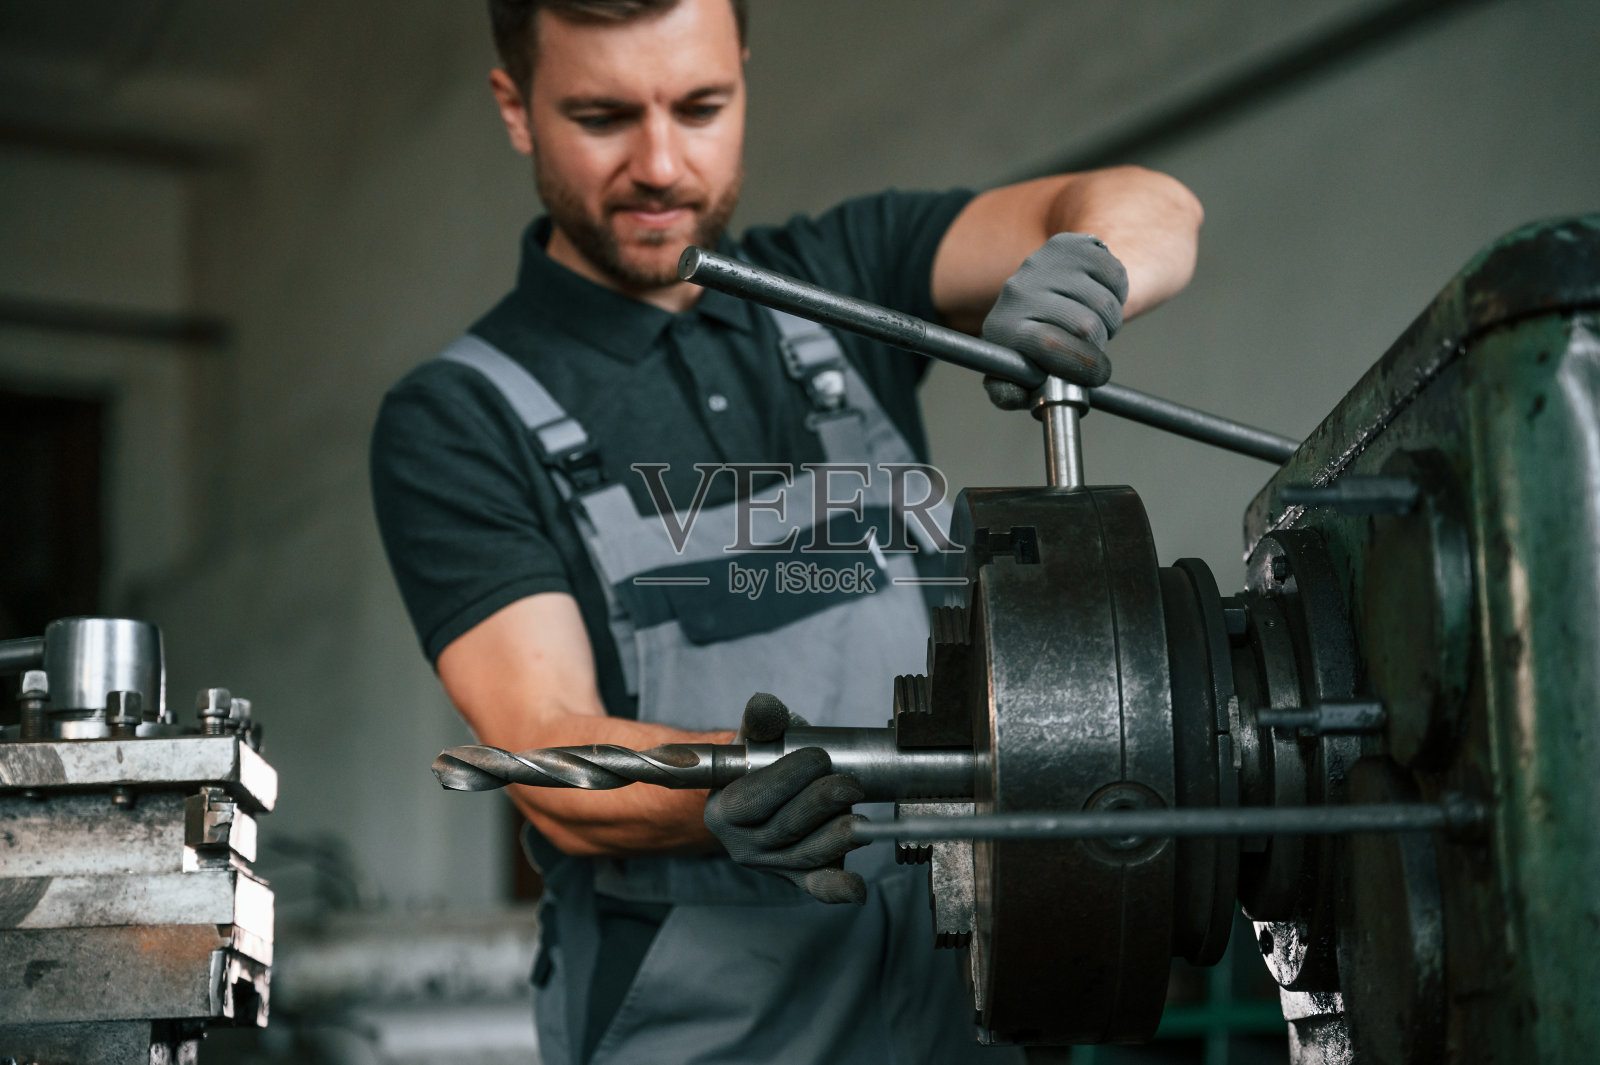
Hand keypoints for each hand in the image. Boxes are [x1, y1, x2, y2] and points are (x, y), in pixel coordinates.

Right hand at [703, 693, 867, 903]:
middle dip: (822, 803)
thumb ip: (762, 723)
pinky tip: (857, 888)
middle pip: (785, 830)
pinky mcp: (800, 878)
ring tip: (859, 813)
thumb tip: (764, 704)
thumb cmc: (763, 763)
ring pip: (807, 856)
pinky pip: (817, 887)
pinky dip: (838, 889)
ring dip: (838, 835)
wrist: (769, 791)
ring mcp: (772, 866)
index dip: (789, 779)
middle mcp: (743, 846)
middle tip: (849, 781)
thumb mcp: (757, 739)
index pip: (753, 801)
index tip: (819, 756)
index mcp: (723, 812)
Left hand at [980, 232, 1129, 408]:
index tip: (1096, 375)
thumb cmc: (1033, 345)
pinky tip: (1099, 297)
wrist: (1046, 291)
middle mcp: (1017, 290)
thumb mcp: (1016, 374)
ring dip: (1110, 322)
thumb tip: (1013, 395)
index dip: (1082, 365)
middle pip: (1085, 326)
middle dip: (1098, 346)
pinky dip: (1118, 293)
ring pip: (1104, 303)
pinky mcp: (1069, 244)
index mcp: (1002, 328)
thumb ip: (1009, 393)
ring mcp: (1043, 263)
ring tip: (1092, 322)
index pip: (1049, 344)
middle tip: (1091, 348)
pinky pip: (1115, 275)